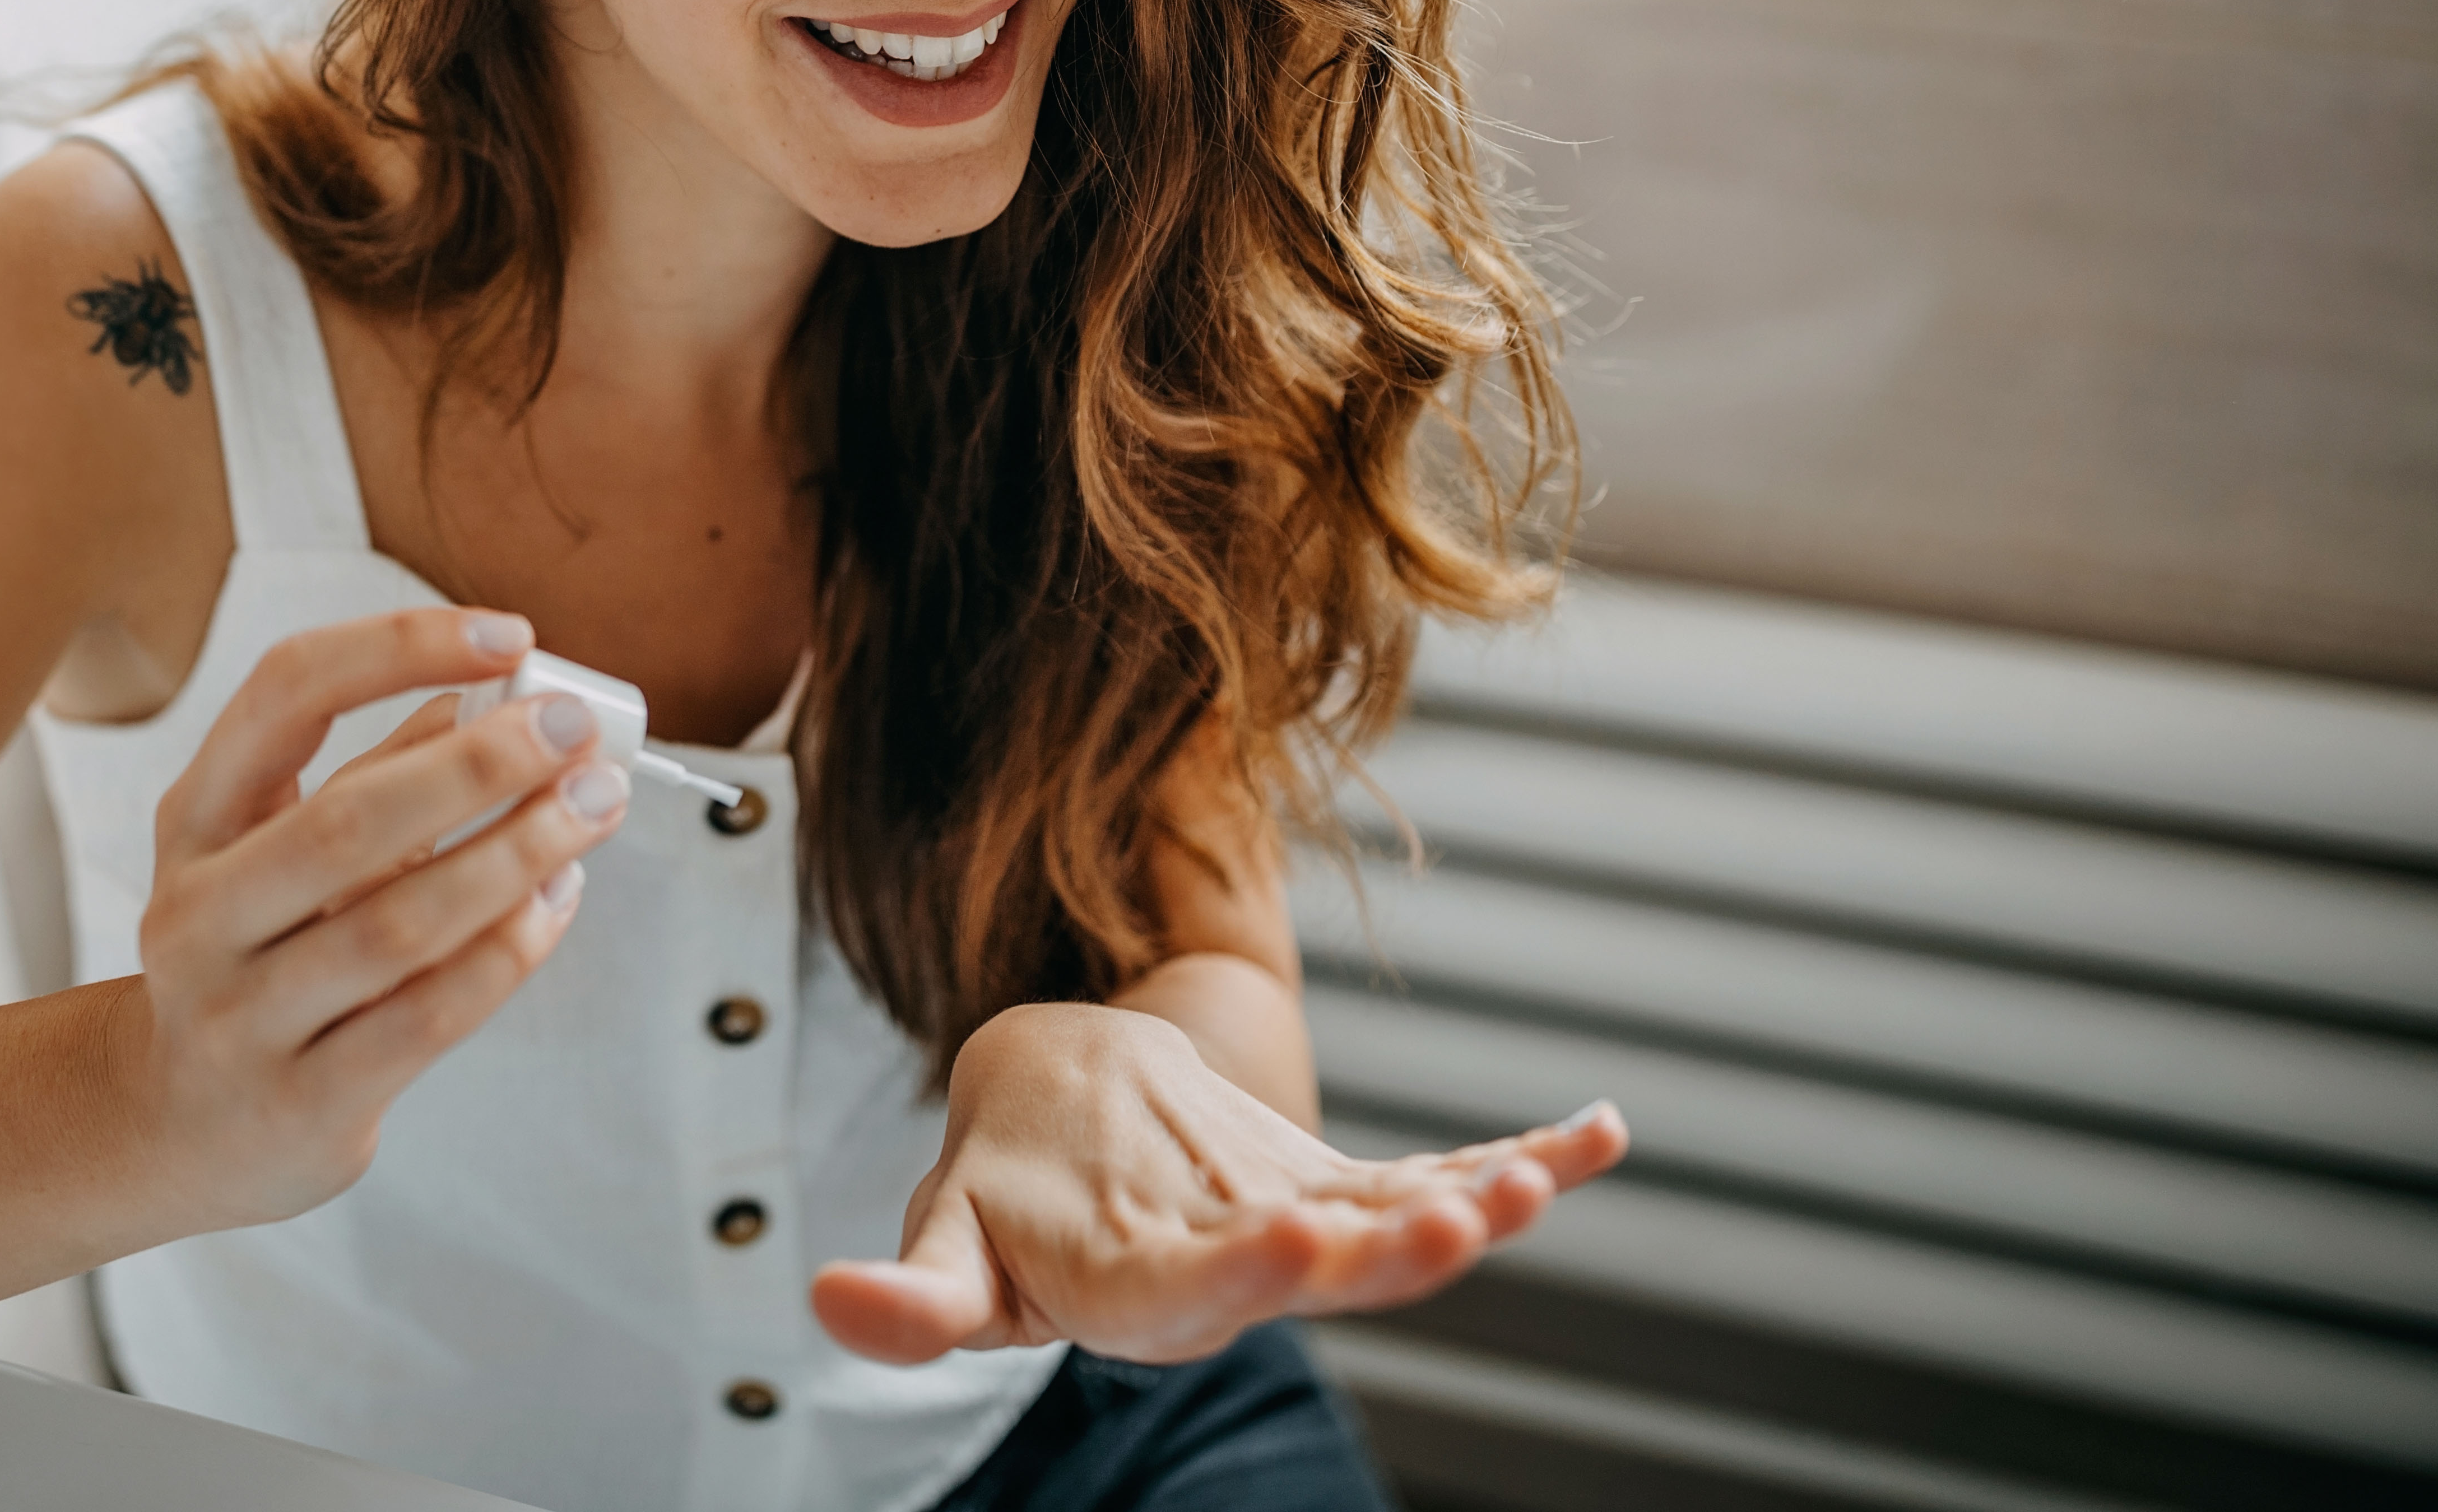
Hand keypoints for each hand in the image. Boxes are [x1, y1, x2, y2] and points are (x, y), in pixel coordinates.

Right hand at [125, 608, 629, 1230]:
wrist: (179, 1131)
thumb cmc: (252, 962)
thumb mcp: (272, 853)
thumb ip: (370, 776)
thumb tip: (481, 695)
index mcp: (191, 822)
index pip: (287, 694)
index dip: (399, 648)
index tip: (511, 637)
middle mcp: (197, 915)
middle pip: (347, 820)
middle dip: (482, 766)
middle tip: (576, 733)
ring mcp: (239, 1018)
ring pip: (399, 924)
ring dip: (516, 855)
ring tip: (591, 809)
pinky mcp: (303, 1103)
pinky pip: (427, 1017)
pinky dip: (508, 950)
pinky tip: (557, 900)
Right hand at [810, 1002, 1624, 1364]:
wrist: (1065, 1150)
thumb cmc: (1000, 1208)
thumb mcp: (944, 1245)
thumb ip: (913, 1298)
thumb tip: (834, 1307)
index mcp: (1143, 1294)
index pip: (1204, 1290)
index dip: (1256, 1269)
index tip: (1306, 1239)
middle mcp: (1241, 1275)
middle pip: (1327, 1266)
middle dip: (1402, 1246)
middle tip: (1469, 1220)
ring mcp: (1302, 1231)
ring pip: (1396, 1223)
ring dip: (1476, 1203)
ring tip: (1545, 1173)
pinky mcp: (1338, 1192)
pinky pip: (1440, 1175)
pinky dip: (1524, 1151)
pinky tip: (1604, 1129)